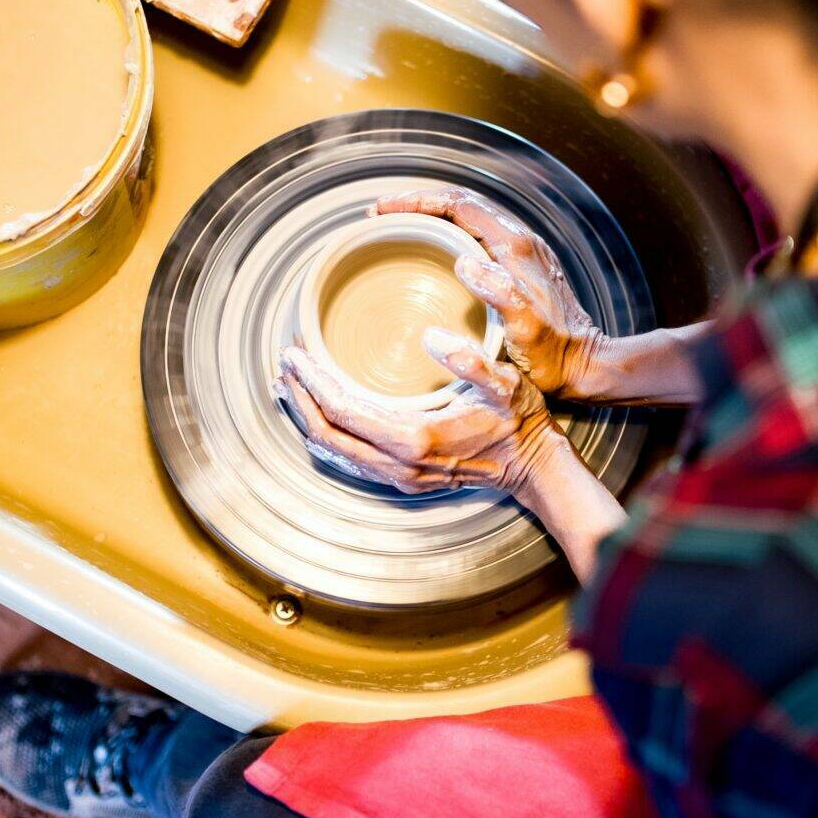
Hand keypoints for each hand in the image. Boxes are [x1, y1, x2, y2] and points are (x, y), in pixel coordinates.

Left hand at [275, 331, 569, 496]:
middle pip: (327, 434)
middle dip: (300, 400)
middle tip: (285, 366)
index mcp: (414, 438)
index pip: (343, 410)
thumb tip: (431, 338)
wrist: (532, 467)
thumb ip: (471, 362)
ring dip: (307, 419)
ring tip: (290, 388)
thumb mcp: (506, 383)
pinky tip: (318, 418)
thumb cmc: (519, 422)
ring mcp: (398, 477)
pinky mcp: (402, 479)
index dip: (313, 382)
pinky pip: (349, 460)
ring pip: (333, 452)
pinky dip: (326, 436)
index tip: (295, 354)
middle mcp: (398, 464)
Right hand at [375, 188, 604, 399]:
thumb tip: (464, 262)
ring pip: (468, 220)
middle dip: (417, 205)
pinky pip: (476, 239)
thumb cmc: (553, 355)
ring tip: (395, 230)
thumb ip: (500, 293)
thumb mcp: (525, 328)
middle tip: (379, 218)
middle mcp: (519, 241)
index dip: (416, 202)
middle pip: (461, 205)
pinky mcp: (521, 270)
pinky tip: (430, 257)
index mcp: (515, 246)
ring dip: (430, 218)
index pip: (458, 204)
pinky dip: (446, 237)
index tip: (380, 212)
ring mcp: (521, 254)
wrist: (587, 367)